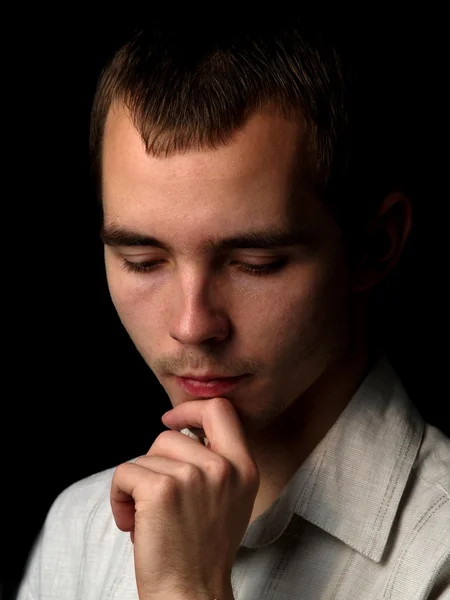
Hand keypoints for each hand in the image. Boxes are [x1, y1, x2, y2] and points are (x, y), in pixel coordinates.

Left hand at [110, 397, 259, 599]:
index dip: (191, 408)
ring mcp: (192, 477)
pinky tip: (133, 523)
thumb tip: (184, 431)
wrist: (191, 593)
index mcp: (244, 467)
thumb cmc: (203, 550)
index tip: (172, 420)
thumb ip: (217, 461)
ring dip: (137, 485)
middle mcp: (223, 468)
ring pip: (145, 456)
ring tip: (148, 518)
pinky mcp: (161, 490)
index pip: (220, 410)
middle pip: (170, 435)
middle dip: (155, 463)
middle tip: (160, 500)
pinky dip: (119, 497)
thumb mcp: (231, 497)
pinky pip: (124, 473)